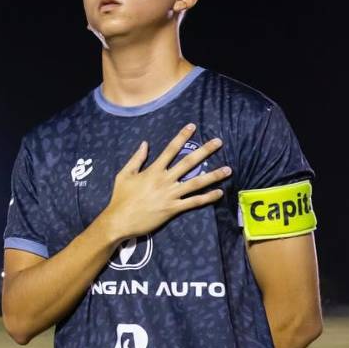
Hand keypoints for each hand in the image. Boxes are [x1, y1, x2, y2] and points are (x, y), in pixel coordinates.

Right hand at [96, 123, 230, 241]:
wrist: (120, 220)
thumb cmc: (120, 198)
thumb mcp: (124, 175)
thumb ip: (136, 159)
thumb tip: (145, 144)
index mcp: (153, 170)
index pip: (170, 149)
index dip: (182, 137)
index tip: (192, 126)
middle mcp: (165, 180)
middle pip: (188, 162)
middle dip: (205, 151)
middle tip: (218, 142)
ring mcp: (170, 195)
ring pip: (196, 183)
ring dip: (213, 175)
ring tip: (228, 169)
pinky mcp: (173, 209)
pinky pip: (194, 202)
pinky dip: (207, 197)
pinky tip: (219, 193)